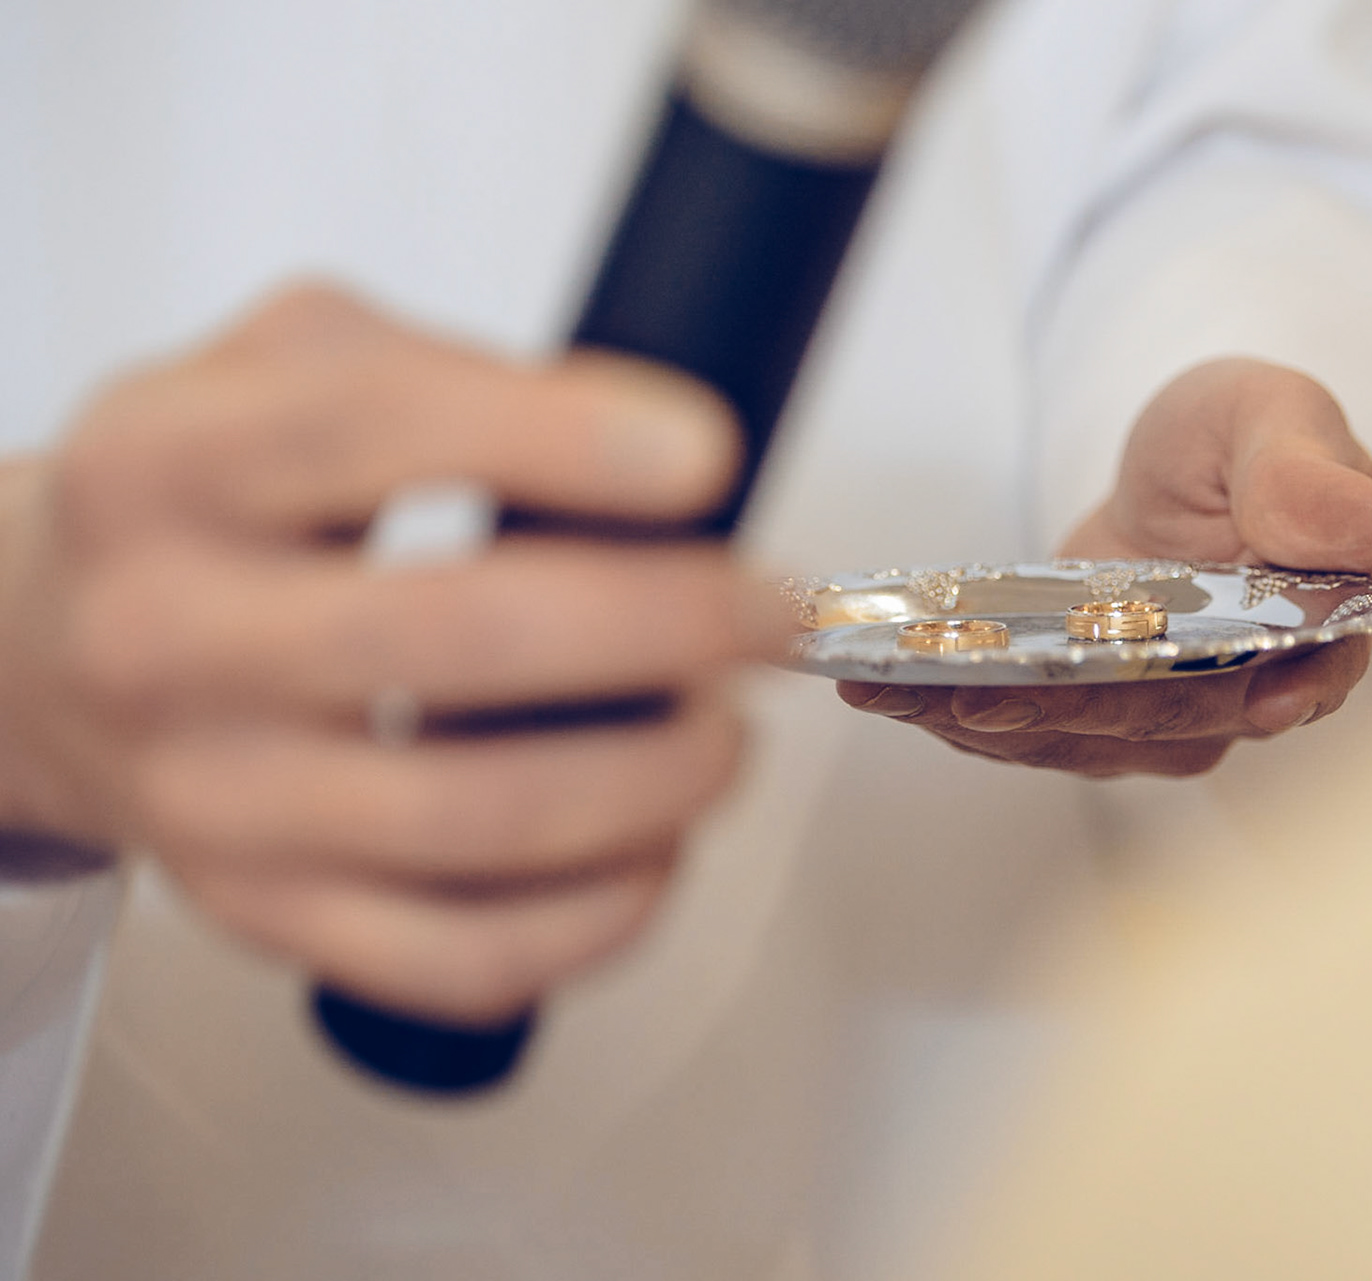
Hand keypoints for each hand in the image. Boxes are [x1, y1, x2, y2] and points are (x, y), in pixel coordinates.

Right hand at [0, 284, 790, 1022]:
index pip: (376, 429)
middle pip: (459, 639)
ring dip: (657, 776)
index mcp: (168, 466)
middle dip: (664, 624)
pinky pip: (459, 957)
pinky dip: (599, 914)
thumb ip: (442, 369)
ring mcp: (216, 799)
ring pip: (478, 820)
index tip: (704, 456)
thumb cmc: (197, 506)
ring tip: (723, 731)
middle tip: (762, 609)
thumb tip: (646, 446)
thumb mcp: (278, 366)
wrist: (45, 650)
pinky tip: (655, 848)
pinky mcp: (267, 917)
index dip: (567, 441)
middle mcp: (171, 637)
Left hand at [838, 358, 1371, 776]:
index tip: (1222, 705)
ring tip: (892, 688)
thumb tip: (1367, 535)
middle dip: (1064, 711)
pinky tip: (887, 690)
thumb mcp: (1273, 417)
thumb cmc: (1241, 435)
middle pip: (1166, 719)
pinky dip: (957, 714)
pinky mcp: (1098, 714)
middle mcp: (1248, 692)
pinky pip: (1032, 729)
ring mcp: (1167, 713)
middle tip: (970, 693)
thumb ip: (1308, 472)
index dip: (1256, 696)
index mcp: (1321, 624)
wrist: (1186, 468)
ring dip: (987, 720)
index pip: (1302, 676)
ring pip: (1085, 738)